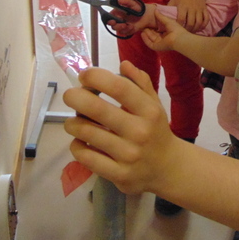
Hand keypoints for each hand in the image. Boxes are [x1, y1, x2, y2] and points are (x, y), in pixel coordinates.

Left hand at [63, 61, 181, 193]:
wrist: (168, 168)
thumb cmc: (156, 131)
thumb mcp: (154, 104)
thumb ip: (140, 83)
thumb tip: (123, 64)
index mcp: (149, 111)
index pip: (118, 87)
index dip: (95, 77)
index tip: (85, 76)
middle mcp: (140, 132)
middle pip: (96, 108)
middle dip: (75, 97)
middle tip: (70, 96)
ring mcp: (129, 155)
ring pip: (85, 133)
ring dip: (72, 123)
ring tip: (74, 122)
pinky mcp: (119, 174)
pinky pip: (85, 156)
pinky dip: (77, 146)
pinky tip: (81, 143)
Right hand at [111, 4, 156, 37]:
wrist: (147, 15)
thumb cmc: (139, 7)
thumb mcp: (133, 3)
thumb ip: (126, 1)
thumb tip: (119, 0)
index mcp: (117, 12)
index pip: (109, 17)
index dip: (109, 20)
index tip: (113, 21)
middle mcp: (118, 19)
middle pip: (112, 25)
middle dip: (117, 26)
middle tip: (123, 25)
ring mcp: (123, 25)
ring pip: (118, 30)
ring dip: (123, 29)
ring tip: (130, 26)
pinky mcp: (127, 30)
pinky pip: (125, 33)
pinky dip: (128, 31)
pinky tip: (132, 27)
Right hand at [141, 11, 189, 51]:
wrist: (178, 38)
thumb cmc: (175, 29)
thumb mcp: (167, 20)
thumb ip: (161, 16)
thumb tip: (155, 9)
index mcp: (167, 33)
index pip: (158, 30)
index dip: (152, 26)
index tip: (147, 21)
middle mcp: (163, 38)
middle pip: (153, 34)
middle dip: (148, 30)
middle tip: (143, 24)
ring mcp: (159, 43)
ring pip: (150, 38)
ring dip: (146, 34)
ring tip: (141, 28)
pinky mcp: (156, 47)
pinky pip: (149, 43)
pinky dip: (145, 39)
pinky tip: (142, 34)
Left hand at [168, 0, 207, 31]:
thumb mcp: (173, 0)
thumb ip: (168, 9)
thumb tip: (160, 18)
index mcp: (182, 6)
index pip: (180, 19)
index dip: (178, 26)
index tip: (175, 30)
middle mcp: (191, 8)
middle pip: (190, 23)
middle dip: (187, 30)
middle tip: (184, 34)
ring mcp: (199, 9)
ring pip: (198, 22)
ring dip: (195, 29)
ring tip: (191, 33)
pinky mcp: (205, 9)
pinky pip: (206, 19)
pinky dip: (203, 25)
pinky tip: (199, 28)